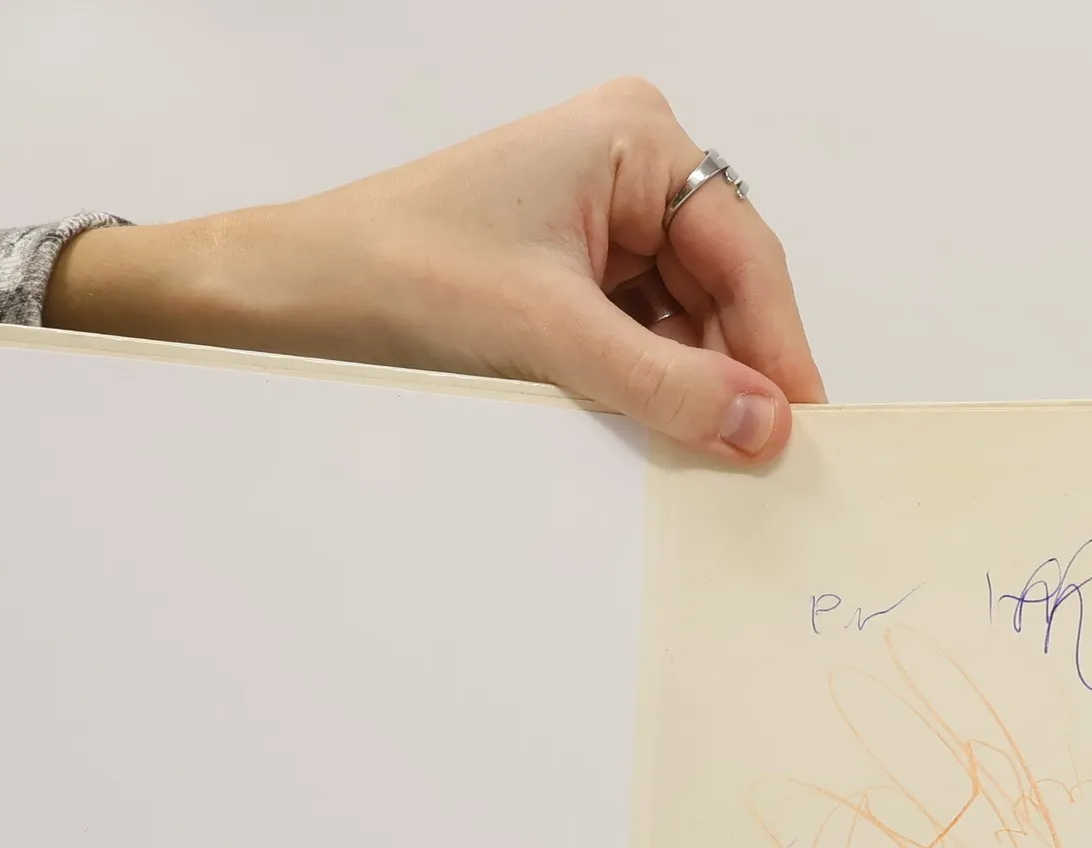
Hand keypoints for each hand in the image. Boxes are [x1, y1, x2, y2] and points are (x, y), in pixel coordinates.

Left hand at [44, 78, 824, 463]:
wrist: (285, 298)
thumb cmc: (390, 272)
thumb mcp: (545, 335)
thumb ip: (664, 385)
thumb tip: (766, 428)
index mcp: (634, 138)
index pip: (744, 253)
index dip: (779, 348)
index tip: (806, 431)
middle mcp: (626, 169)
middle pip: (722, 290)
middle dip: (734, 374)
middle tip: (761, 465)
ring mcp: (597, 223)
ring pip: (683, 324)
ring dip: (689, 391)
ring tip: (704, 462)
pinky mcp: (566, 277)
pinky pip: (637, 341)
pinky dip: (647, 392)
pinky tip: (654, 440)